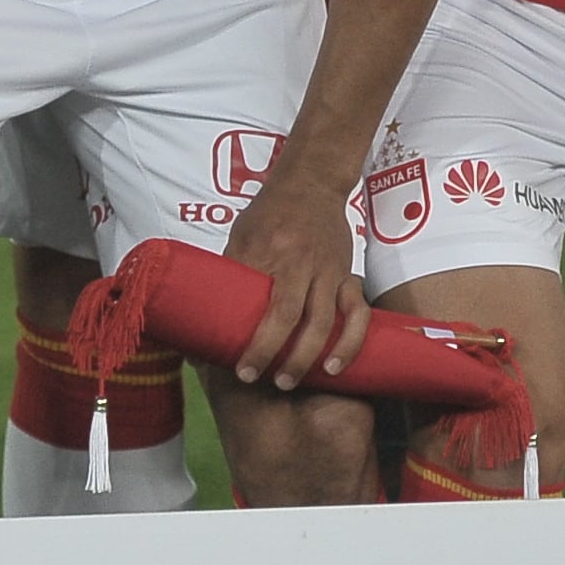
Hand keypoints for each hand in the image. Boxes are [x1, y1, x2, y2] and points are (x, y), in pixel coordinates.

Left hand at [220, 179, 369, 390]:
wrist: (313, 182)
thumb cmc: (269, 212)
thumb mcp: (241, 234)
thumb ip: (232, 271)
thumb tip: (208, 316)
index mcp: (267, 249)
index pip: (254, 299)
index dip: (247, 336)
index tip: (236, 365)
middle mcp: (300, 260)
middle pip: (288, 314)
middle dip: (272, 352)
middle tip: (256, 379)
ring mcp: (327, 269)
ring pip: (323, 319)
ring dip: (307, 355)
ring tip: (289, 382)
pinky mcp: (347, 273)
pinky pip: (356, 312)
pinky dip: (349, 341)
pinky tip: (335, 366)